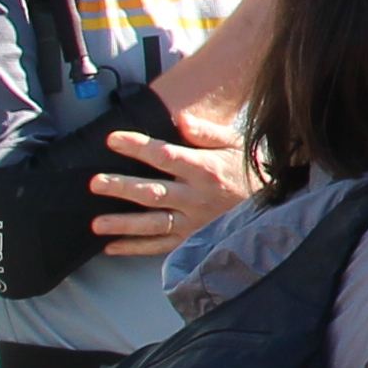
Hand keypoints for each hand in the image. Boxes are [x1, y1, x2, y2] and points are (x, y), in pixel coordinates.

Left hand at [88, 128, 255, 255]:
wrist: (273, 205)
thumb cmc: (247, 170)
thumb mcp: (233, 143)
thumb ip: (206, 132)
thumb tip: (180, 119)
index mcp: (203, 169)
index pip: (164, 156)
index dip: (137, 147)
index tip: (112, 140)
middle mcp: (195, 197)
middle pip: (153, 192)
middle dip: (122, 187)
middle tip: (95, 183)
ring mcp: (193, 222)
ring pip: (153, 223)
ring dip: (124, 224)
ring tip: (96, 223)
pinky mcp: (192, 240)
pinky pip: (161, 246)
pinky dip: (136, 249)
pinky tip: (112, 247)